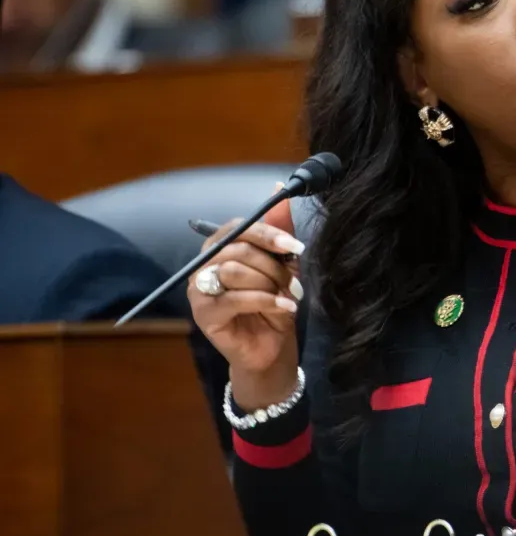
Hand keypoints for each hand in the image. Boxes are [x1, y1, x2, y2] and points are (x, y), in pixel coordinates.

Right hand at [186, 217, 305, 407]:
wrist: (272, 347)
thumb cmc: (274, 302)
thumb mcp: (283, 263)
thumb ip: (279, 229)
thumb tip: (277, 188)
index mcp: (220, 248)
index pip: (237, 227)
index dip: (267, 233)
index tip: (295, 247)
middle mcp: (204, 265)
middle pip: (237, 249)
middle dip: (273, 265)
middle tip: (294, 282)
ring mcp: (199, 290)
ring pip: (234, 271)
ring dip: (269, 283)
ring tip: (287, 296)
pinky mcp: (204, 314)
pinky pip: (235, 298)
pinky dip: (267, 301)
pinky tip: (284, 308)